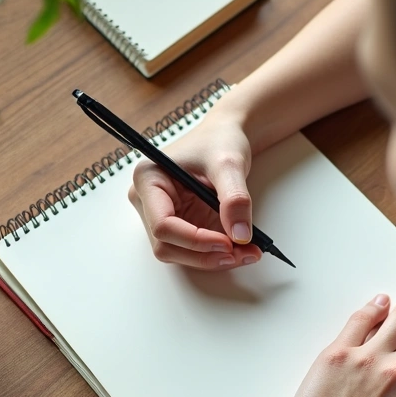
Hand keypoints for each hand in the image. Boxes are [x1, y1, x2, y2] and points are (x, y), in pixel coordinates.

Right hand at [127, 114, 263, 269]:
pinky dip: (215, 254)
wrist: (225, 137)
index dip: (194, 240)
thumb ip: (235, 199)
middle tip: (242, 254)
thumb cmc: (220, 140)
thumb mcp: (229, 164)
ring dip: (211, 260)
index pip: (162, 224)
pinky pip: (192, 249)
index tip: (227, 242)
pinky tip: (241, 249)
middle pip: (167, 245)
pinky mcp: (179, 224)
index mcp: (148, 179)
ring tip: (247, 253)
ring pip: (178, 253)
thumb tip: (241, 235)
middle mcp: (148, 201)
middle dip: (204, 256)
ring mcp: (162, 215)